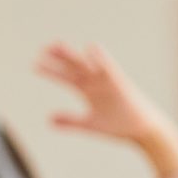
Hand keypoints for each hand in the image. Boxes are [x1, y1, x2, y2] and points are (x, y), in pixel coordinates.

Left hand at [36, 42, 177, 173]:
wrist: (143, 130)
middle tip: (42, 49)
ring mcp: (107, 81)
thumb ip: (70, 121)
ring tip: (57, 46)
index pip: (66, 78)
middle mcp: (96, 83)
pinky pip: (110, 68)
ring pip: (86, 65)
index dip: (51, 72)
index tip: (34, 65)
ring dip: (72, 56)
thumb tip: (48, 120)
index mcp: (88, 91)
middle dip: (59, 59)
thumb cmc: (118, 127)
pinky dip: (101, 58)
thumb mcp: (90, 124)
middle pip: (73, 67)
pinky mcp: (120, 83)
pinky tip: (91, 48)